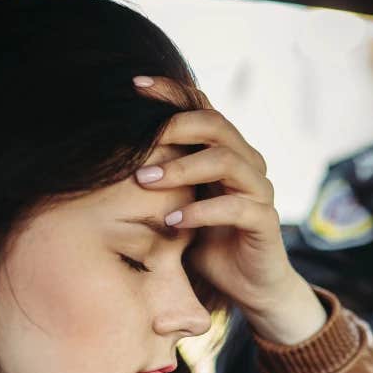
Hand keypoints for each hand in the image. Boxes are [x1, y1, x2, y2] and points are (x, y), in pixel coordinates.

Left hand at [132, 75, 323, 344]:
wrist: (246, 286)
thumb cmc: (205, 242)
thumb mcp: (176, 202)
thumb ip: (160, 174)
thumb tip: (107, 147)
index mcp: (226, 151)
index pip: (202, 108)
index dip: (171, 92)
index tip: (133, 87)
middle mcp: (247, 163)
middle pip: (217, 125)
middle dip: (175, 126)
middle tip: (140, 142)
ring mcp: (259, 191)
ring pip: (227, 161)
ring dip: (182, 168)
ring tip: (145, 181)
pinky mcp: (265, 221)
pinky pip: (237, 208)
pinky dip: (201, 212)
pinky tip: (173, 222)